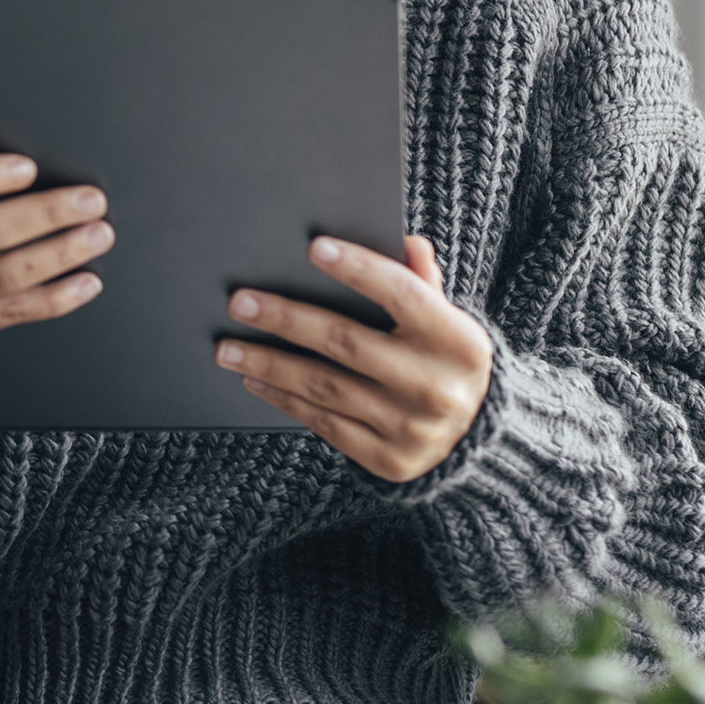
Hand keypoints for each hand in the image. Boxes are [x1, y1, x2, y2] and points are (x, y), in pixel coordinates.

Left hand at [215, 235, 491, 481]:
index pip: (402, 294)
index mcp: (458, 340)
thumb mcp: (448, 320)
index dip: (359, 269)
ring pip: (325, 387)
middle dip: (287, 320)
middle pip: (347, 343)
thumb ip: (423, 283)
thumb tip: (406, 243)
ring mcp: (411, 428)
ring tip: (227, 345)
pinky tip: (255, 378)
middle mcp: (436, 386)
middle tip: (240, 302)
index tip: (314, 247)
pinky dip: (285, 399)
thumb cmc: (446, 361)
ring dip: (269, 363)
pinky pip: (325, 424)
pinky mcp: (388, 461)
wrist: (477, 440)